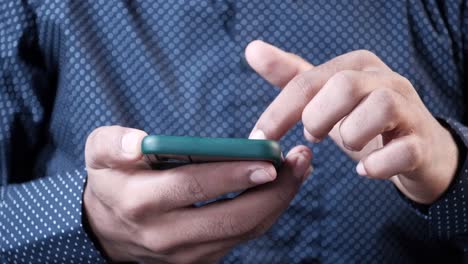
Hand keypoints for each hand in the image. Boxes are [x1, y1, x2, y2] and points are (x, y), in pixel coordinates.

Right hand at [83, 126, 311, 262]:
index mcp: (140, 202)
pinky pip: (242, 237)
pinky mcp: (201, 259)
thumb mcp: (99, 153)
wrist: (109, 228)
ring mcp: (186, 254)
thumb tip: (138, 142)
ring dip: (277, 202)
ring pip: (243, 232)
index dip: (232, 175)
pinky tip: (282, 187)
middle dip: (272, 192)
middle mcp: (165, 235)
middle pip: (230, 219)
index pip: (192, 188)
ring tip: (300, 170)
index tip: (268, 161)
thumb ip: (114, 143)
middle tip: (300, 162)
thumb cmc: (112, 181)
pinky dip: (267, 212)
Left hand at [245, 40, 458, 203]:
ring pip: (381, 106)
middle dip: (318, 116)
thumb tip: (252, 49)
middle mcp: (384, 80)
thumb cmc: (363, 120)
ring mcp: (409, 109)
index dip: (278, 112)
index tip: (259, 138)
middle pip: (344, 85)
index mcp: (355, 66)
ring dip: (352, 134)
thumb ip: (292, 77)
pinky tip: (365, 170)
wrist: (417, 149)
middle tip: (313, 136)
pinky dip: (379, 164)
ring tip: (346, 144)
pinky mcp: (422, 142)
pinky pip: (405, 150)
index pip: (307, 81)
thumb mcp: (325, 97)